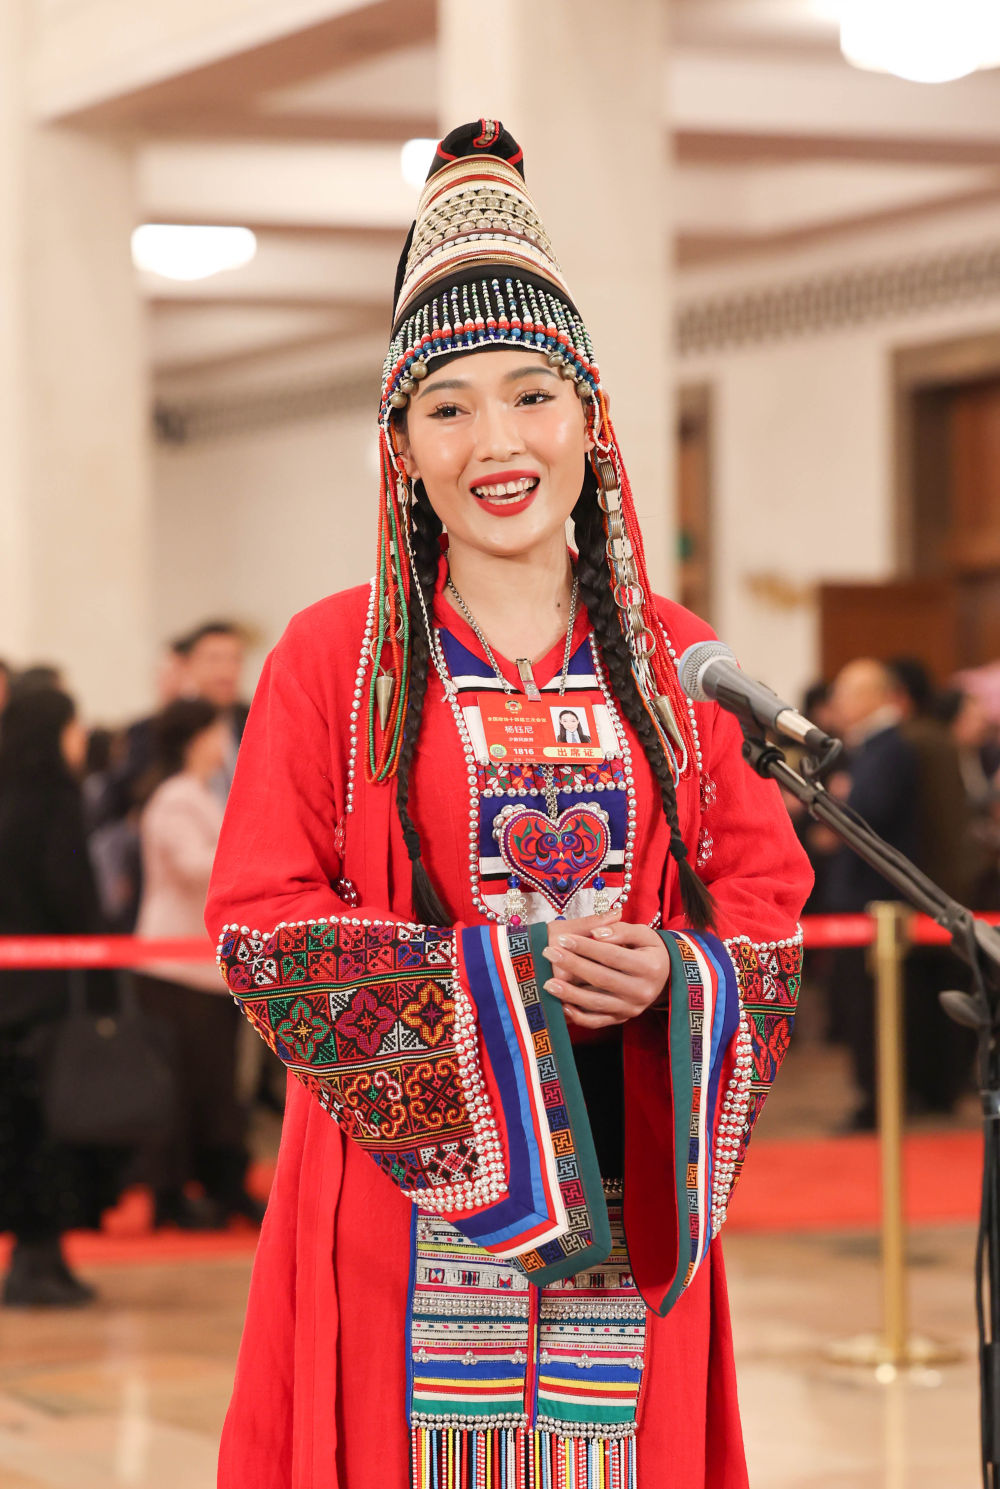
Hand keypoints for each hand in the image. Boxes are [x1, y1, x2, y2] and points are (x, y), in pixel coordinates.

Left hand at [541, 917, 669, 1029]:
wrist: (666, 977)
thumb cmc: (649, 950)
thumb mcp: (643, 934)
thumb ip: (620, 930)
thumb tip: (596, 933)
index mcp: (649, 967)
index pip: (612, 955)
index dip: (586, 947)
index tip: (563, 939)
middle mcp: (642, 991)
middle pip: (601, 979)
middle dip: (572, 965)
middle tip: (549, 953)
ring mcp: (632, 1008)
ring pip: (596, 1003)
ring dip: (570, 994)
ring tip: (548, 983)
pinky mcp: (622, 1019)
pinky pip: (597, 1021)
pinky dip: (578, 1016)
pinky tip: (561, 1005)